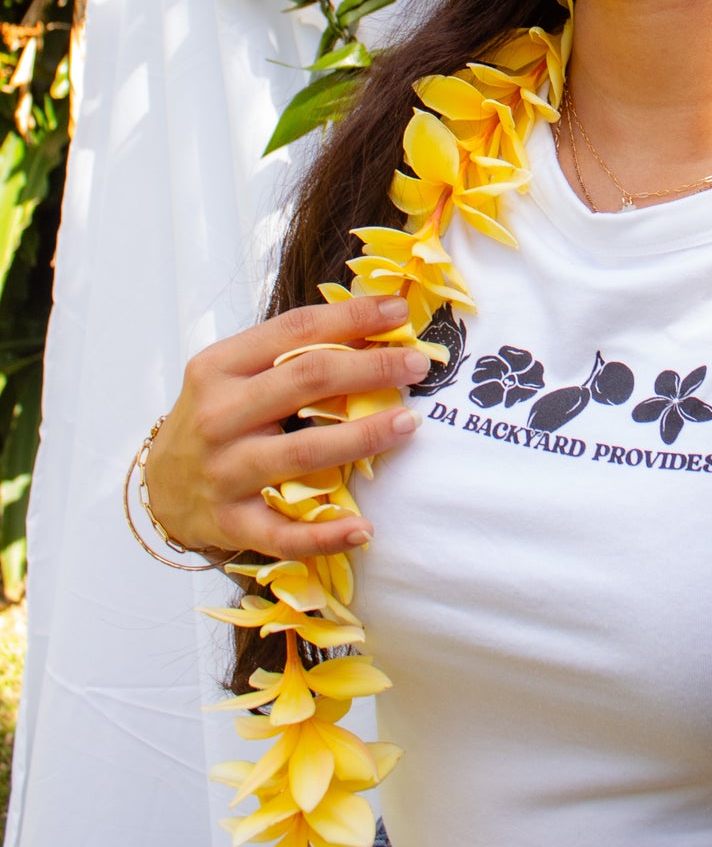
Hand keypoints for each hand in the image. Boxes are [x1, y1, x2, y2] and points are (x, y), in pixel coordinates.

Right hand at [144, 294, 425, 560]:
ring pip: (304, 452)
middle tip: (418, 363)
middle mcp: (218, 416)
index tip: (398, 312)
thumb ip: (290, 351)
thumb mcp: (234, 374)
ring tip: (408, 423)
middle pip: (306, 381)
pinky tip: (363, 528)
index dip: (352, 317)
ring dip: (363, 436)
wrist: (159, 489)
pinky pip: (283, 533)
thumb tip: (371, 324)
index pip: (295, 330)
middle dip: (371, 367)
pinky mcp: (229, 523)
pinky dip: (325, 534)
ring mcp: (223, 471)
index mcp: (219, 367)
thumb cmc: (214, 421)